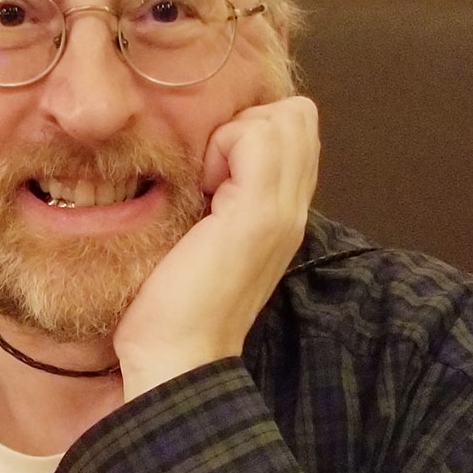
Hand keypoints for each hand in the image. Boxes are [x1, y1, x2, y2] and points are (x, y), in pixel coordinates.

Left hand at [114, 95, 318, 398]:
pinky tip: (203, 187)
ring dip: (235, 133)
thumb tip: (205, 155)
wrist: (177, 356)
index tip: (212, 173)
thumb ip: (218, 197)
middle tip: (210, 172)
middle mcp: (295, 209)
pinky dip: (224, 144)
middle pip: (297, 116)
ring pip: (285, 117)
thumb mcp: (204, 237)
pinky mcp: (261, 213)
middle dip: (248, 123)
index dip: (251, 130)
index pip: (294, 130)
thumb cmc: (175, 305)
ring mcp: (284, 210)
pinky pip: (257, 135)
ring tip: (207, 181)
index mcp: (283, 213)